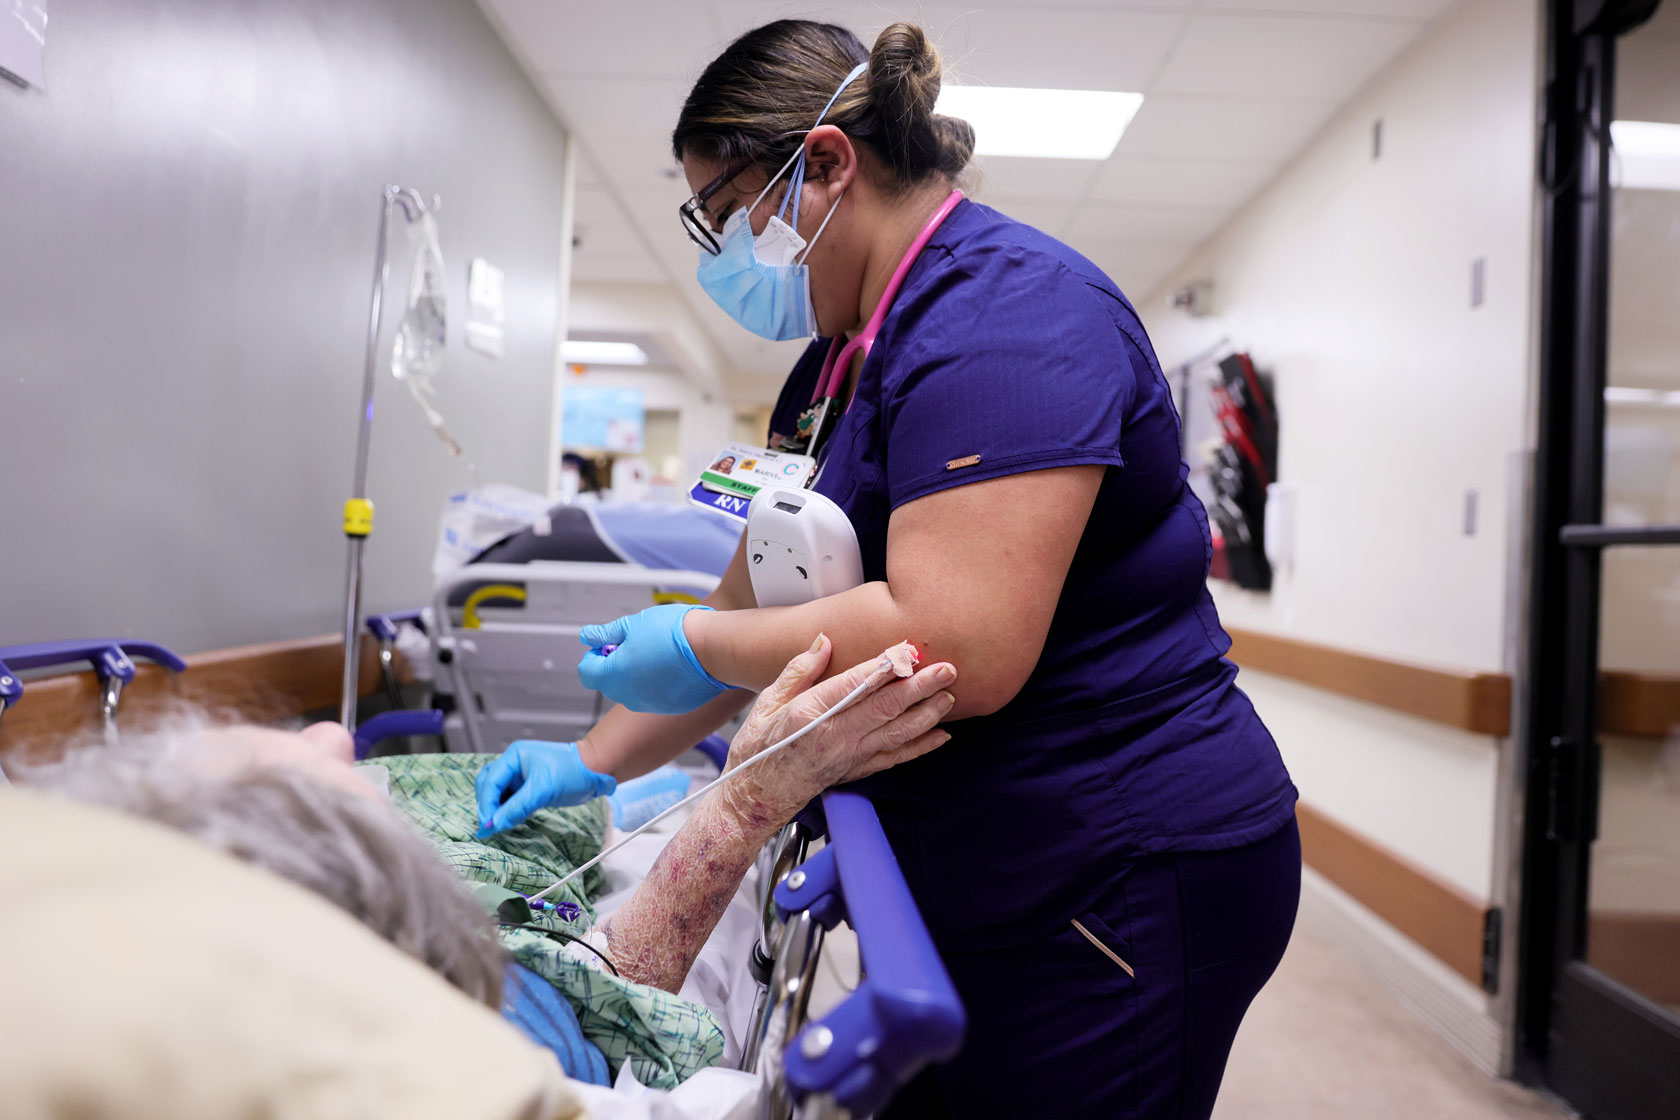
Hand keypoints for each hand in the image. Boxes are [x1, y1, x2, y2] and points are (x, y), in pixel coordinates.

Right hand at [475, 740, 617, 835]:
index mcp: (514, 756)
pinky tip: (512, 820)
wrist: (596, 772)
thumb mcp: (543, 789)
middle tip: (491, 826)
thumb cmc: (573, 771)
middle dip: (489, 806)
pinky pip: (511, 800)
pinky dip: (509, 811)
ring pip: (499, 794)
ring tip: (501, 824)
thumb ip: (517, 807)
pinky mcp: (529, 788)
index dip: (486, 803)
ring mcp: (521, 776)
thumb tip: (494, 824)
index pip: (490, 781)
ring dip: (498, 809)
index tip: (487, 824)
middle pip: (489, 786)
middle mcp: (514, 764)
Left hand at [578, 604, 731, 714]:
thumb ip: (606, 634)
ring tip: (658, 652)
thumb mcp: (633, 624)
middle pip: (609, 683)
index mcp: (613, 676)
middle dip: (615, 664)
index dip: (595, 654)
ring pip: (632, 691)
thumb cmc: (674, 632)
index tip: (611, 642)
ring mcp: (650, 705)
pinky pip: (655, 697)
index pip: (586, 672)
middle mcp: (628, 697)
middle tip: (636, 643)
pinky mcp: (670, 708)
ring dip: (636, 674)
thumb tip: (587, 636)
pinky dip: (658, 683)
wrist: (711, 648)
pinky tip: (674, 665)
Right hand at [719, 635, 956, 831]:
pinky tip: (942, 735)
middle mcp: (835, 736)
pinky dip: (921, 747)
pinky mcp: (858, 770)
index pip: (855, 686)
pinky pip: (896, 758)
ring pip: (898, 732)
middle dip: (920, 687)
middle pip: (886, 707)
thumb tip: (824, 641)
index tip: (907, 650)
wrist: (758, 796)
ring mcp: (850, 756)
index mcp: (810, 714)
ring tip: (949, 695)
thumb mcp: (768, 700)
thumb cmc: (760, 746)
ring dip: (927, 713)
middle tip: (946, 669)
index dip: (884, 667)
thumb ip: (799, 669)